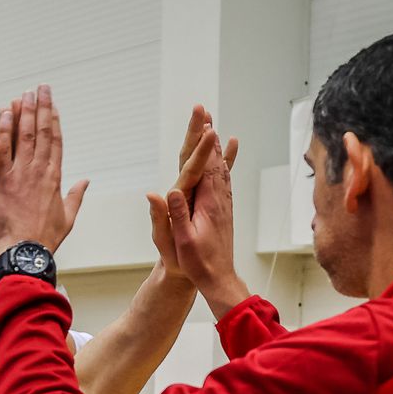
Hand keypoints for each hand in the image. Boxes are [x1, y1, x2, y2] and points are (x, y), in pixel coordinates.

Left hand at [0, 86, 88, 255]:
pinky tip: (5, 113)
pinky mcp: (2, 180)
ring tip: (24, 94)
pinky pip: (3, 150)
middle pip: (41, 133)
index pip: (56, 143)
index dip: (54, 122)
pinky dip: (4, 130)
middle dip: (41, 108)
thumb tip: (85, 181)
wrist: (25, 254)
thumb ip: (75, 196)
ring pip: (24, 136)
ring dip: (24, 112)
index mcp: (55, 179)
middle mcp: (39, 172)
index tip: (53, 106)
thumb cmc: (44, 242)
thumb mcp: (66, 218)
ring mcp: (20, 174)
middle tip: (39, 88)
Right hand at [147, 105, 245, 310]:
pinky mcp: (223, 211)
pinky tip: (225, 159)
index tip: (204, 124)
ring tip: (214, 129)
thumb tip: (167, 190)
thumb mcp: (182, 241)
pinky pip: (224, 182)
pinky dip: (224, 166)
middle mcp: (219, 200)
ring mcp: (223, 205)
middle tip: (207, 114)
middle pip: (216, 162)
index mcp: (208, 205)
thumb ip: (175, 215)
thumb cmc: (198, 263)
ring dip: (217, 148)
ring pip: (222, 170)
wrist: (219, 279)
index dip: (205, 145)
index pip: (207, 168)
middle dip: (210, 138)